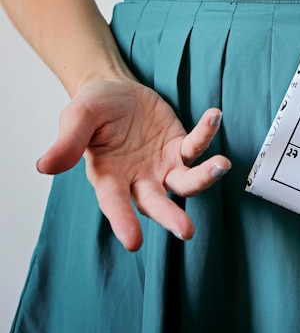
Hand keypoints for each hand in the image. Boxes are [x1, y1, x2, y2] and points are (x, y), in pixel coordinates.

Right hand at [36, 78, 230, 250]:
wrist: (115, 89)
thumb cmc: (93, 108)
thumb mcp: (77, 117)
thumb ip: (67, 142)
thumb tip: (44, 167)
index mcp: (109, 178)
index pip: (115, 204)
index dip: (122, 222)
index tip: (134, 243)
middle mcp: (139, 179)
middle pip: (157, 202)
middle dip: (171, 216)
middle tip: (187, 231)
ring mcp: (163, 166)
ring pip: (185, 181)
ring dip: (203, 177)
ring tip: (221, 165)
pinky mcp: (179, 147)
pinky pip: (196, 144)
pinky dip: (206, 132)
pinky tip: (214, 115)